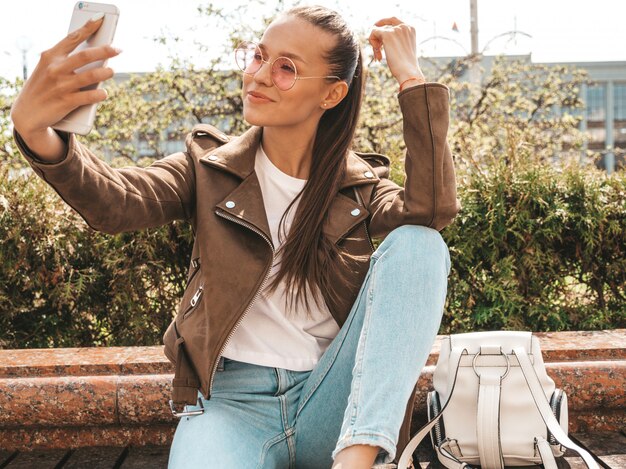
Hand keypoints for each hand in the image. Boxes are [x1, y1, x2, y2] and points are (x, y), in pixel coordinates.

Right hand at [10, 14, 120, 135]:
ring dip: (105, 73)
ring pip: (90, 76)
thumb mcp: (47, 68)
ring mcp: (61, 85)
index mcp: (50, 56)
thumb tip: (93, 55)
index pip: (72, 38)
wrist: (27, 113)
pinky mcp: (66, 102)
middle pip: (85, 56)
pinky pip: (89, 97)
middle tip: (117, 49)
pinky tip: (104, 93)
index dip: (88, 28)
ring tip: (112, 71)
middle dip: (104, 51)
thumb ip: (64, 60)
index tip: (100, 20)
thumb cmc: (42, 87)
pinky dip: (100, 94)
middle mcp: (55, 69)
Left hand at [368, 17, 425, 85]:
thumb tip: (379, 40)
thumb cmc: (406, 66)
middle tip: (378, 52)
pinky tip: (378, 55)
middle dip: (378, 38)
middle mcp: (404, 26)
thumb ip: (396, 41)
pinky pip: (373, 33)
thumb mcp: (403, 49)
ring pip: (377, 30)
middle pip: (383, 26)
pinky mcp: (387, 34)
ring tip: (379, 57)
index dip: (383, 24)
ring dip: (375, 45)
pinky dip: (372, 44)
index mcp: (410, 29)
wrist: (408, 72)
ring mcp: (396, 29)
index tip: (376, 31)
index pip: (393, 20)